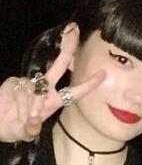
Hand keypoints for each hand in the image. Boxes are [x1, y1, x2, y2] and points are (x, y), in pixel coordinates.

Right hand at [0, 23, 104, 142]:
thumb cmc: (16, 128)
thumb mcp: (26, 133)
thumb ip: (31, 130)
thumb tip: (35, 121)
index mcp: (54, 102)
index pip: (75, 92)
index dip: (89, 84)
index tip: (103, 74)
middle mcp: (45, 90)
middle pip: (58, 67)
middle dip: (67, 49)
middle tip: (75, 30)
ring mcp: (29, 84)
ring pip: (35, 88)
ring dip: (31, 104)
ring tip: (26, 116)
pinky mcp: (15, 82)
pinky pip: (21, 90)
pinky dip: (20, 101)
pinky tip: (16, 109)